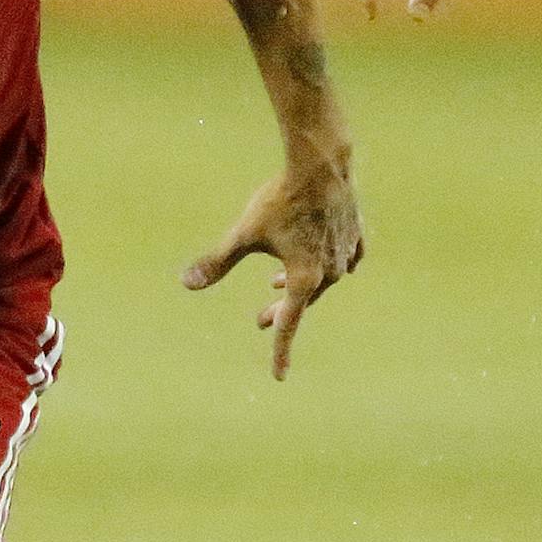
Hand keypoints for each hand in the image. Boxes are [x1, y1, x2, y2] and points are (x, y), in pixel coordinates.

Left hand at [181, 155, 362, 378]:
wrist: (322, 164)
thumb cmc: (281, 199)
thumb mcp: (244, 232)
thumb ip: (218, 261)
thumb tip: (187, 283)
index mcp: (303, 279)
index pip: (288, 325)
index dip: (280, 353)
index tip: (278, 377)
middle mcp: (329, 273)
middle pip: (303, 301)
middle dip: (279, 311)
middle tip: (259, 320)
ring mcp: (346, 254)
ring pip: (323, 280)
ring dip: (299, 286)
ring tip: (275, 282)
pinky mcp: (355, 235)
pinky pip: (346, 260)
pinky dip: (330, 265)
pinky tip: (325, 261)